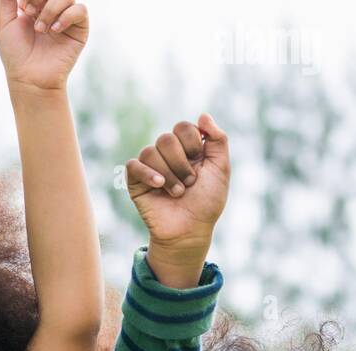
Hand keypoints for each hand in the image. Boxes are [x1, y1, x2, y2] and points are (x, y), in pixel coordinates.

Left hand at [0, 0, 88, 91]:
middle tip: (28, 12)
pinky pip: (80, 9)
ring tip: (40, 29)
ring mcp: (66, 18)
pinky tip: (54, 30)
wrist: (29, 79)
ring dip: (50, 9)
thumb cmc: (15, 54)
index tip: (22, 7)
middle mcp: (52, 8)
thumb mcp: (4, 21)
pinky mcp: (79, 29)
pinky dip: (66, 16)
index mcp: (35, 4)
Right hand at [127, 114, 229, 284]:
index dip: (192, 143)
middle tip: (190, 183)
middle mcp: (167, 155)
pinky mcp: (136, 182)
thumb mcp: (221, 168)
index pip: (183, 127)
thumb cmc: (207, 203)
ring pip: (151, 152)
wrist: (190, 230)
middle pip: (166, 138)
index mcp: (187, 148)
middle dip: (182, 163)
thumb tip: (203, 115)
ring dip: (169, 174)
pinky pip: (134, 165)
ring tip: (178, 193)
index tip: (200, 164)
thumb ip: (218, 139)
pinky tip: (159, 185)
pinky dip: (148, 174)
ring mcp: (150, 167)